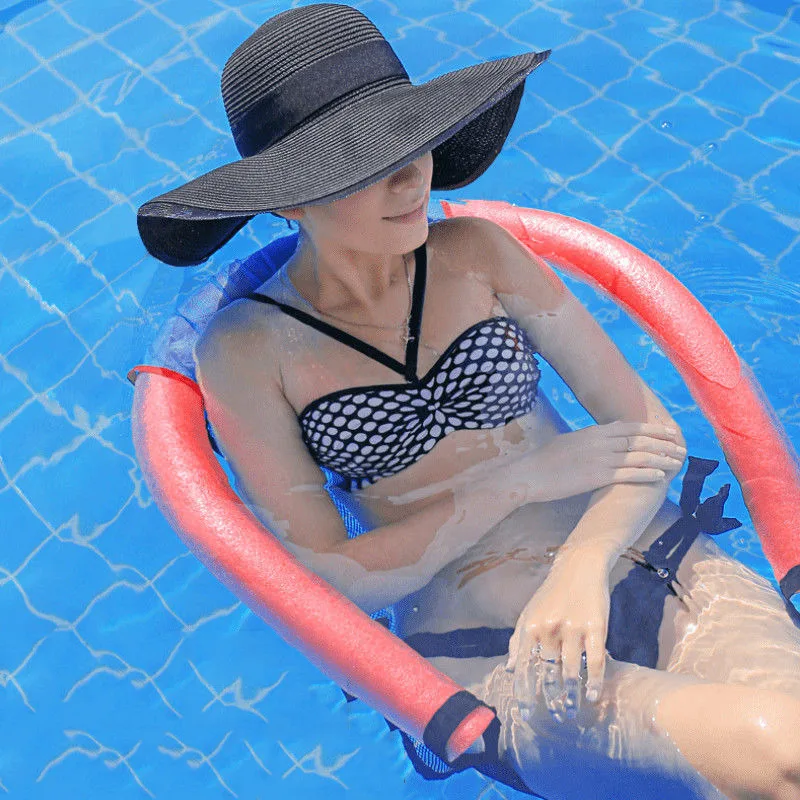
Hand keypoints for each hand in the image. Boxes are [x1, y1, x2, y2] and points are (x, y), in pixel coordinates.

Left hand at [506, 553, 610, 720]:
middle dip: (550, 699)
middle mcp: (549, 628)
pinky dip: (593, 681)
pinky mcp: (595, 626)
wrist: (578, 566)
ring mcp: (573, 628)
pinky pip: (595, 660)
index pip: (524, 667)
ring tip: (571, 711)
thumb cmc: (552, 593)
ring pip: (570, 670)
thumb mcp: (529, 613)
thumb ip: (518, 641)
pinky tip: (592, 695)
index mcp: (530, 627)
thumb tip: (510, 670)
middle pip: (547, 673)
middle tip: (555, 717)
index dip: (525, 693)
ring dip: (570, 696)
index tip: (527, 714)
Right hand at [517, 421, 684, 502]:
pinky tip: (660, 475)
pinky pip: (628, 473)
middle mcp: (600, 442)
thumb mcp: (569, 441)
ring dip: (661, 458)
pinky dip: (647, 473)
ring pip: (638, 456)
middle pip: (639, 440)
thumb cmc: (545, 460)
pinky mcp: (597, 476)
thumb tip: (606, 433)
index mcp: (593, 432)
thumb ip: (591, 437)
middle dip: (663, 443)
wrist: (530, 474)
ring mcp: (599, 459)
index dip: (652, 429)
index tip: (668, 431)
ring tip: (677, 462)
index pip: (630, 427)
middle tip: (681, 447)